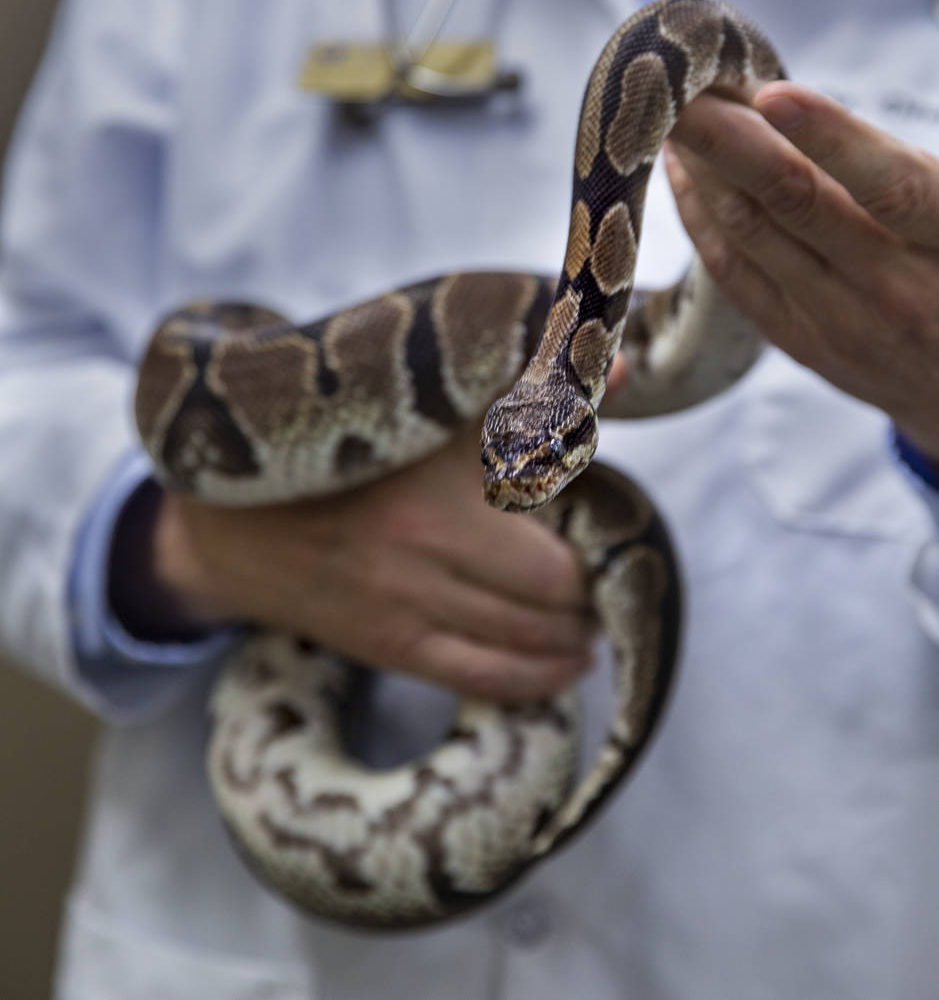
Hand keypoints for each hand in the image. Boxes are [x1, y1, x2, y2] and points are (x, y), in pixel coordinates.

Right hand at [124, 424, 594, 701]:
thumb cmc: (346, 454)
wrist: (230, 523)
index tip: (612, 538)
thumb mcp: (430, 409)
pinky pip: (478, 682)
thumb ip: (534, 383)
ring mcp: (402, 607)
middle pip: (550, 598)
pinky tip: (564, 669)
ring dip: (571, 642)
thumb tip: (629, 361)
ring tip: (590, 625)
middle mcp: (422, 552)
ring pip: (520, 647)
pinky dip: (532, 681)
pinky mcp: (386, 647)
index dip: (601, 549)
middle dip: (590, 596)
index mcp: (440, 484)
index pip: (557, 543)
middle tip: (604, 581)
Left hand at [664, 80, 938, 458]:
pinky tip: (680, 176)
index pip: (888, 186)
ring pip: (752, 236)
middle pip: (795, 203)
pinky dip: (702, 220)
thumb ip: (896, 172)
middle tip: (681, 89)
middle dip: (730, 140)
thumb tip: (798, 107)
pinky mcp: (800, 342)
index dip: (830, 138)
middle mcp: (893, 287)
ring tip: (672, 116)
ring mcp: (840, 322)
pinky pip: (734, 277)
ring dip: (704, 171)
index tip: (771, 92)